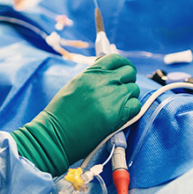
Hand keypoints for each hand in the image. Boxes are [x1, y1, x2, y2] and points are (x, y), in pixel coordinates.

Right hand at [12, 54, 140, 175]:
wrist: (56, 134)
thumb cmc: (61, 112)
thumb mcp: (75, 84)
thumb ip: (92, 75)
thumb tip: (108, 70)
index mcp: (91, 73)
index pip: (116, 59)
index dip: (122, 64)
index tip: (123, 69)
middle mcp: (103, 82)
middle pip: (129, 72)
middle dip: (128, 79)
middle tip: (123, 88)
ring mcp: (112, 98)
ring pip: (134, 89)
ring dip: (129, 96)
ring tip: (118, 104)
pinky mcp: (118, 115)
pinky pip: (136, 105)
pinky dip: (132, 108)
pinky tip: (122, 113)